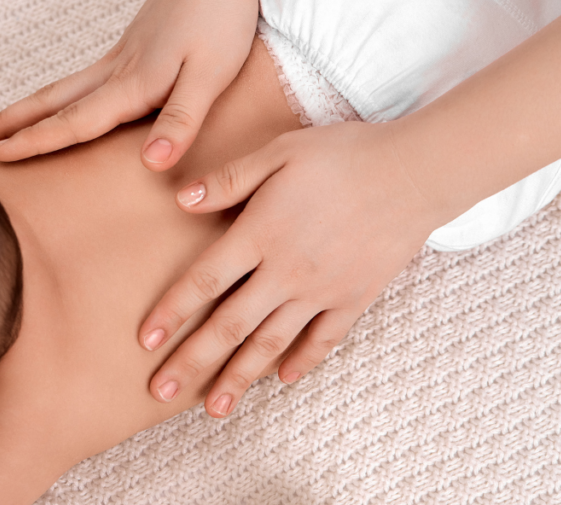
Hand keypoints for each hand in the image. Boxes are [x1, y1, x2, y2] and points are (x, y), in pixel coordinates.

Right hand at [0, 0, 265, 170]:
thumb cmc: (220, 19)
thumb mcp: (211, 75)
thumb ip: (182, 120)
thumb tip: (151, 163)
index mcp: (132, 83)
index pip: (75, 121)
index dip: (35, 141)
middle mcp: (114, 71)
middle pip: (48, 103)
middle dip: (4, 125)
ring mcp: (116, 59)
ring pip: (57, 91)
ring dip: (19, 112)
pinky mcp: (126, 52)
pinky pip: (76, 84)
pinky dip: (49, 101)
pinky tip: (46, 108)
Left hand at [140, 121, 450, 416]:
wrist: (416, 172)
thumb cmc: (342, 154)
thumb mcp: (278, 151)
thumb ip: (228, 179)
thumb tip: (179, 200)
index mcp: (260, 234)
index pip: (203, 281)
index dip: (171, 312)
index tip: (144, 341)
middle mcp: (286, 272)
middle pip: (229, 326)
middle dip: (192, 362)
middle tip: (159, 392)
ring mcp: (322, 291)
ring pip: (271, 344)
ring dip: (239, 378)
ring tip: (214, 409)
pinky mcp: (355, 299)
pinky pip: (323, 340)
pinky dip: (302, 363)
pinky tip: (283, 381)